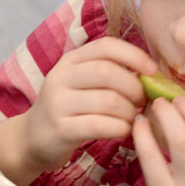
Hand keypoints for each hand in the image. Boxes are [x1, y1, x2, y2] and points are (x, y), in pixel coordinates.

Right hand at [17, 36, 155, 177]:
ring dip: (130, 111)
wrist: (32, 139)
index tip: (153, 71)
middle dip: (134, 88)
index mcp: (69, 61)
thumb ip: (108, 74)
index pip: (106, 46)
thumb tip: (150, 74)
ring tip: (132, 118)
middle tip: (142, 102)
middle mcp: (60, 77)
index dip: (134, 55)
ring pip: (108, 100)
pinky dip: (120, 128)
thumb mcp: (81, 84)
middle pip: (108, 72)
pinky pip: (100, 125)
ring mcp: (58, 103)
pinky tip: (123, 130)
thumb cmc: (68, 110)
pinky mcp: (61, 129)